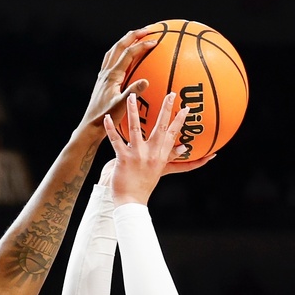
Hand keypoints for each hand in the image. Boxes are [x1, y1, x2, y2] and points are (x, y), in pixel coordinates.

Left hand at [77, 29, 154, 139]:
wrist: (90, 125)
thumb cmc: (105, 118)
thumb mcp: (120, 106)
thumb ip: (133, 93)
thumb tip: (146, 81)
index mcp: (112, 75)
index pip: (128, 54)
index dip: (142, 45)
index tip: (155, 41)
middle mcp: (106, 72)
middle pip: (119, 46)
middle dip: (133, 35)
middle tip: (148, 29)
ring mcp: (104, 76)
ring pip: (114, 51)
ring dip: (125, 42)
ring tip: (137, 37)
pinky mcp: (103, 81)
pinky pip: (112, 61)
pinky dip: (121, 53)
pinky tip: (128, 58)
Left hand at [102, 92, 213, 206]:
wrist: (131, 201)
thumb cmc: (143, 185)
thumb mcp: (161, 170)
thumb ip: (171, 157)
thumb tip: (184, 148)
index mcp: (161, 156)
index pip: (174, 135)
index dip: (180, 121)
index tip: (187, 108)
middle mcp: (152, 154)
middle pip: (161, 128)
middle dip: (166, 110)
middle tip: (171, 93)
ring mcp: (138, 156)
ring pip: (136, 129)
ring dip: (133, 111)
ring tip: (132, 96)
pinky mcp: (123, 159)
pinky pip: (116, 141)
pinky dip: (111, 129)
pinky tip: (107, 118)